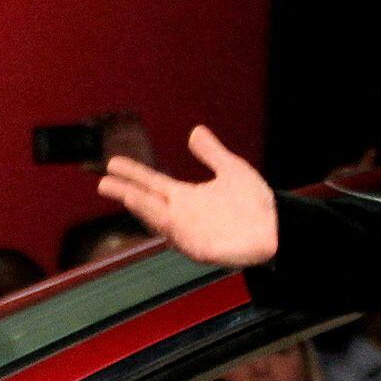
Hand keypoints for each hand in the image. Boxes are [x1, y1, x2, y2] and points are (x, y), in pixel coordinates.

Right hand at [96, 121, 280, 269]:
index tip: (113, 163)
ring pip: (159, 220)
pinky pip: (180, 238)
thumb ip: (212, 153)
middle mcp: (182, 215)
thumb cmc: (254, 204)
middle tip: (103, 183)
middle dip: (126, 193)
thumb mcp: (232, 170)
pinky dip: (168, 228)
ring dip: (142, 208)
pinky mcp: (201, 248)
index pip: (152, 183)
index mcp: (186, 198)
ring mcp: (189, 233)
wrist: (277, 229)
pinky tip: (160, 218)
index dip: (133, 173)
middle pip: (147, 202)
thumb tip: (195, 131)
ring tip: (125, 194)